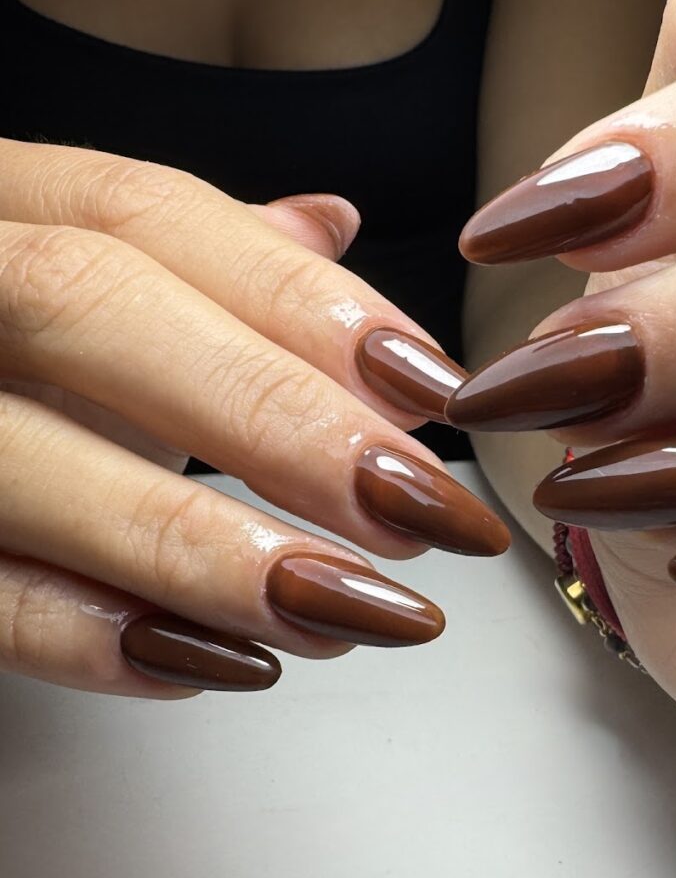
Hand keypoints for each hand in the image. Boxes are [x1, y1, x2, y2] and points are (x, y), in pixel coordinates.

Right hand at [0, 140, 507, 698]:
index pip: (153, 215)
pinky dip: (94, 636)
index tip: (432, 389)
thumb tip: (328, 222)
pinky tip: (223, 663)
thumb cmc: (6, 348)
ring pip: (21, 461)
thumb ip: (203, 259)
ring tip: (360, 609)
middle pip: (91, 309)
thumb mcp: (79, 275)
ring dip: (208, 549)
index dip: (305, 301)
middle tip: (422, 510)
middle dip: (276, 415)